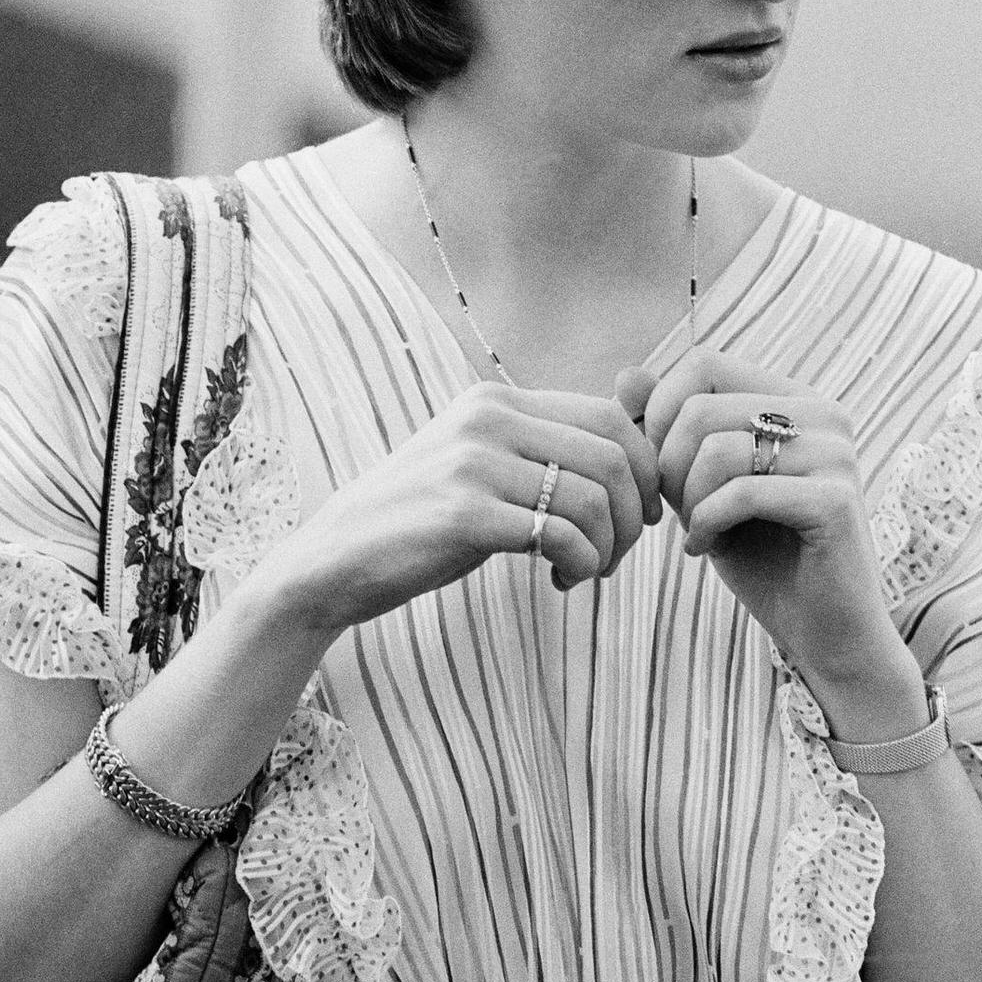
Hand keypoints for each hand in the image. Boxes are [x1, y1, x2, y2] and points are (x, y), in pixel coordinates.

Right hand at [255, 383, 661, 641]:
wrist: (336, 560)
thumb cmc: (422, 518)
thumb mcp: (482, 463)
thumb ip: (542, 448)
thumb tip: (632, 444)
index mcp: (497, 399)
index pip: (610, 417)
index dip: (645, 469)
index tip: (641, 514)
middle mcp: (488, 418)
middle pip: (614, 457)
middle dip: (632, 516)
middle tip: (615, 554)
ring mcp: (474, 463)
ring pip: (593, 500)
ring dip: (608, 549)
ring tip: (583, 571)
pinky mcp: (463, 514)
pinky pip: (561, 537)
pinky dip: (580, 565)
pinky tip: (560, 582)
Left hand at [633, 350, 909, 696]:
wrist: (824, 634)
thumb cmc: (762, 557)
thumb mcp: (701, 486)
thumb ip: (670, 430)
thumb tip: (627, 374)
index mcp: (796, 399)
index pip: (704, 363)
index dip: (661, 413)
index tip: (660, 468)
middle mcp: (824, 414)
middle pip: (700, 407)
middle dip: (668, 466)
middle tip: (674, 510)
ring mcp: (835, 454)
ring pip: (716, 448)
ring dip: (686, 500)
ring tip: (695, 530)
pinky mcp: (835, 501)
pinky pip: (740, 494)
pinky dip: (705, 524)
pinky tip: (703, 548)